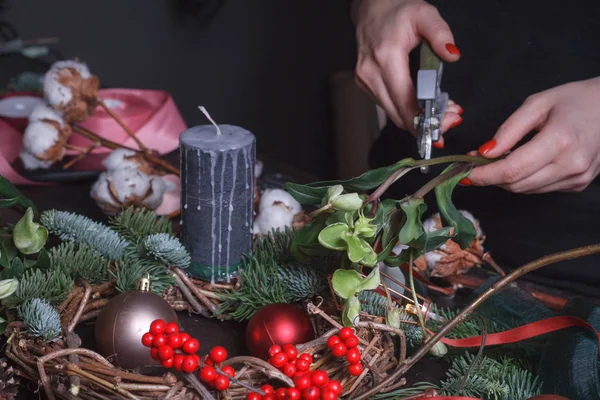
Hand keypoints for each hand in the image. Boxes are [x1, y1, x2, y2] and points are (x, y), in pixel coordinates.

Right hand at [352, 0, 462, 141]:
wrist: (372, 8)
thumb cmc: (397, 11)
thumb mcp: (424, 14)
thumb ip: (440, 34)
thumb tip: (452, 55)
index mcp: (385, 57)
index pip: (405, 101)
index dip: (426, 118)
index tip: (448, 120)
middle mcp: (371, 73)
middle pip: (399, 114)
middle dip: (427, 122)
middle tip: (451, 118)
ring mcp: (365, 81)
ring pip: (393, 114)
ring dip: (418, 119)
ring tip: (441, 110)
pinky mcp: (365, 85)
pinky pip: (388, 106)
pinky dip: (406, 111)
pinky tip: (424, 104)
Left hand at [468, 77, 599, 192]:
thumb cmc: (575, 100)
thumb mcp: (537, 103)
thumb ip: (509, 130)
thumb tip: (485, 152)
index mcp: (560, 141)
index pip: (511, 170)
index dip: (484, 175)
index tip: (464, 172)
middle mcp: (570, 165)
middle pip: (516, 184)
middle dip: (490, 177)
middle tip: (475, 163)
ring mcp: (576, 178)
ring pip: (526, 190)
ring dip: (505, 180)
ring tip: (496, 161)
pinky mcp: (578, 184)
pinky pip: (540, 188)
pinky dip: (524, 180)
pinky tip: (521, 163)